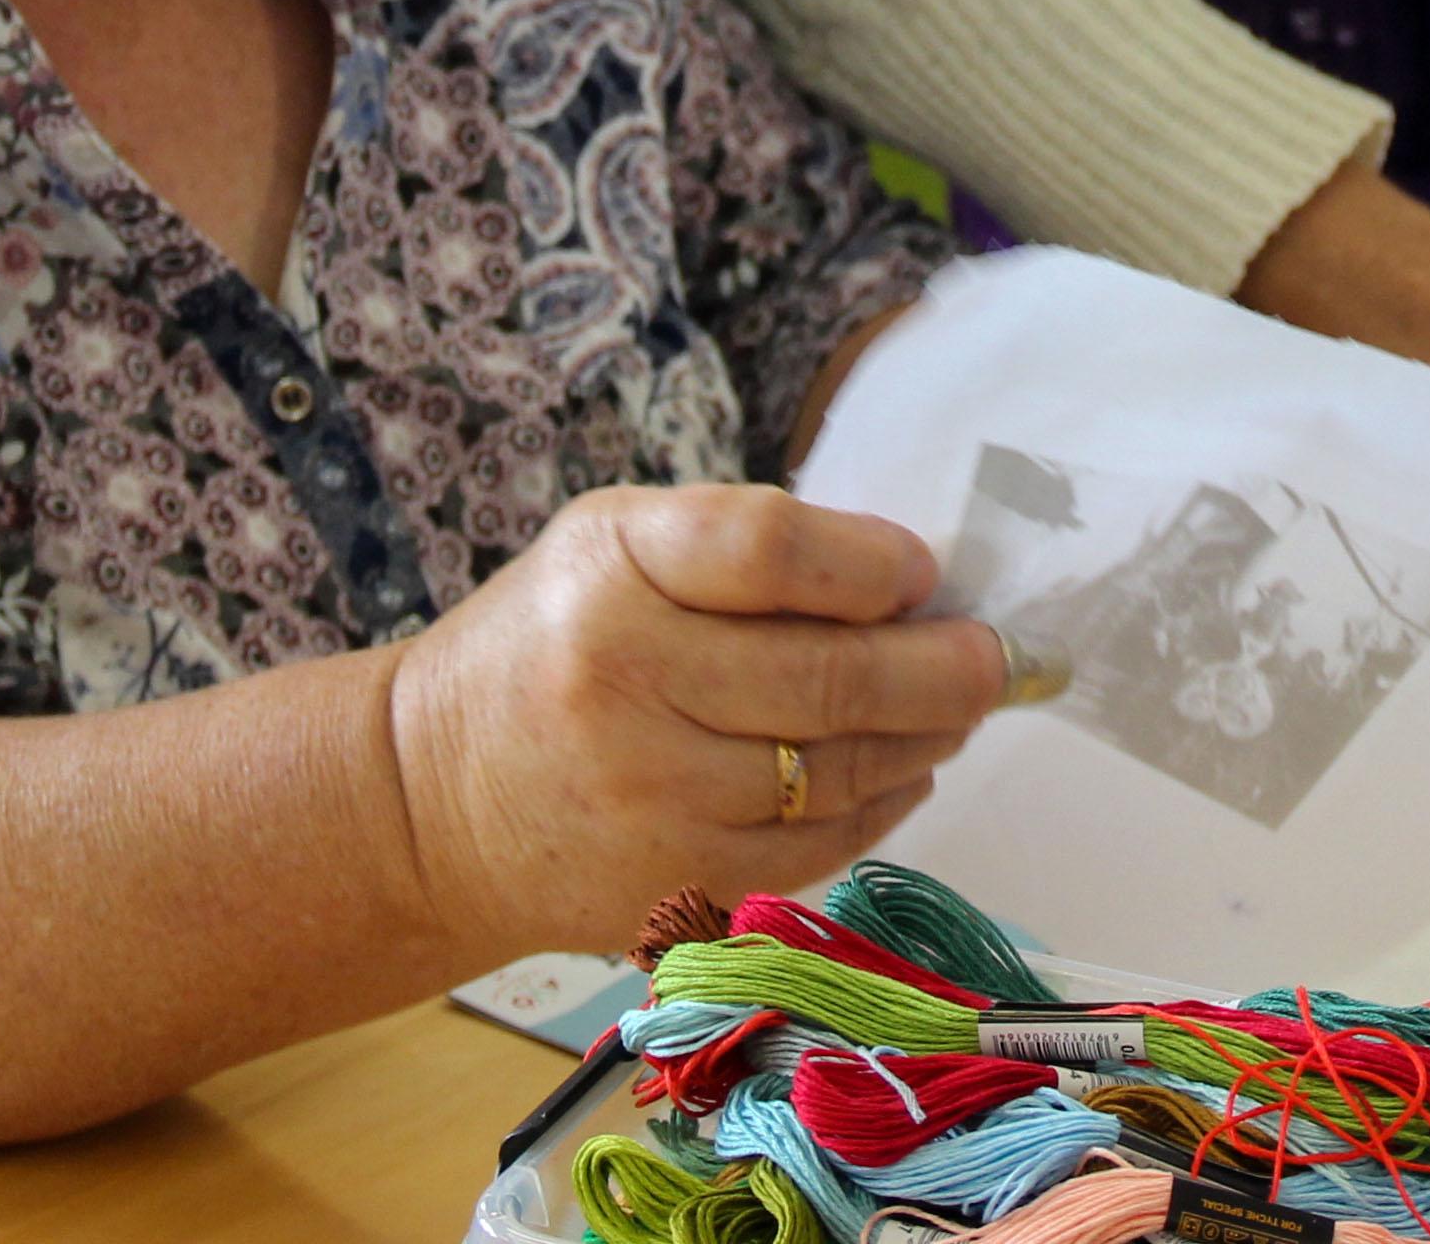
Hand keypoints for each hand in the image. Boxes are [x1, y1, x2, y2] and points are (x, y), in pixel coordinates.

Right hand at [385, 486, 1002, 958]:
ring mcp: (651, 801)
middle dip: (943, 666)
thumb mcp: (613, 545)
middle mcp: (625, 688)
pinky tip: (904, 768)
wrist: (431, 803)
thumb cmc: (549, 645)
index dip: (869, 563)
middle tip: (998, 656)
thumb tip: (906, 578)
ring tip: (960, 705)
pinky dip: (882, 805)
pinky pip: (817, 846)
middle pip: (829, 675)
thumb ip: (743, 544)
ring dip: (925, 736)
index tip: (922, 571)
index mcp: (610, 575)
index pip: (769, 552)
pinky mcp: (673, 885)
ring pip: (838, 769)